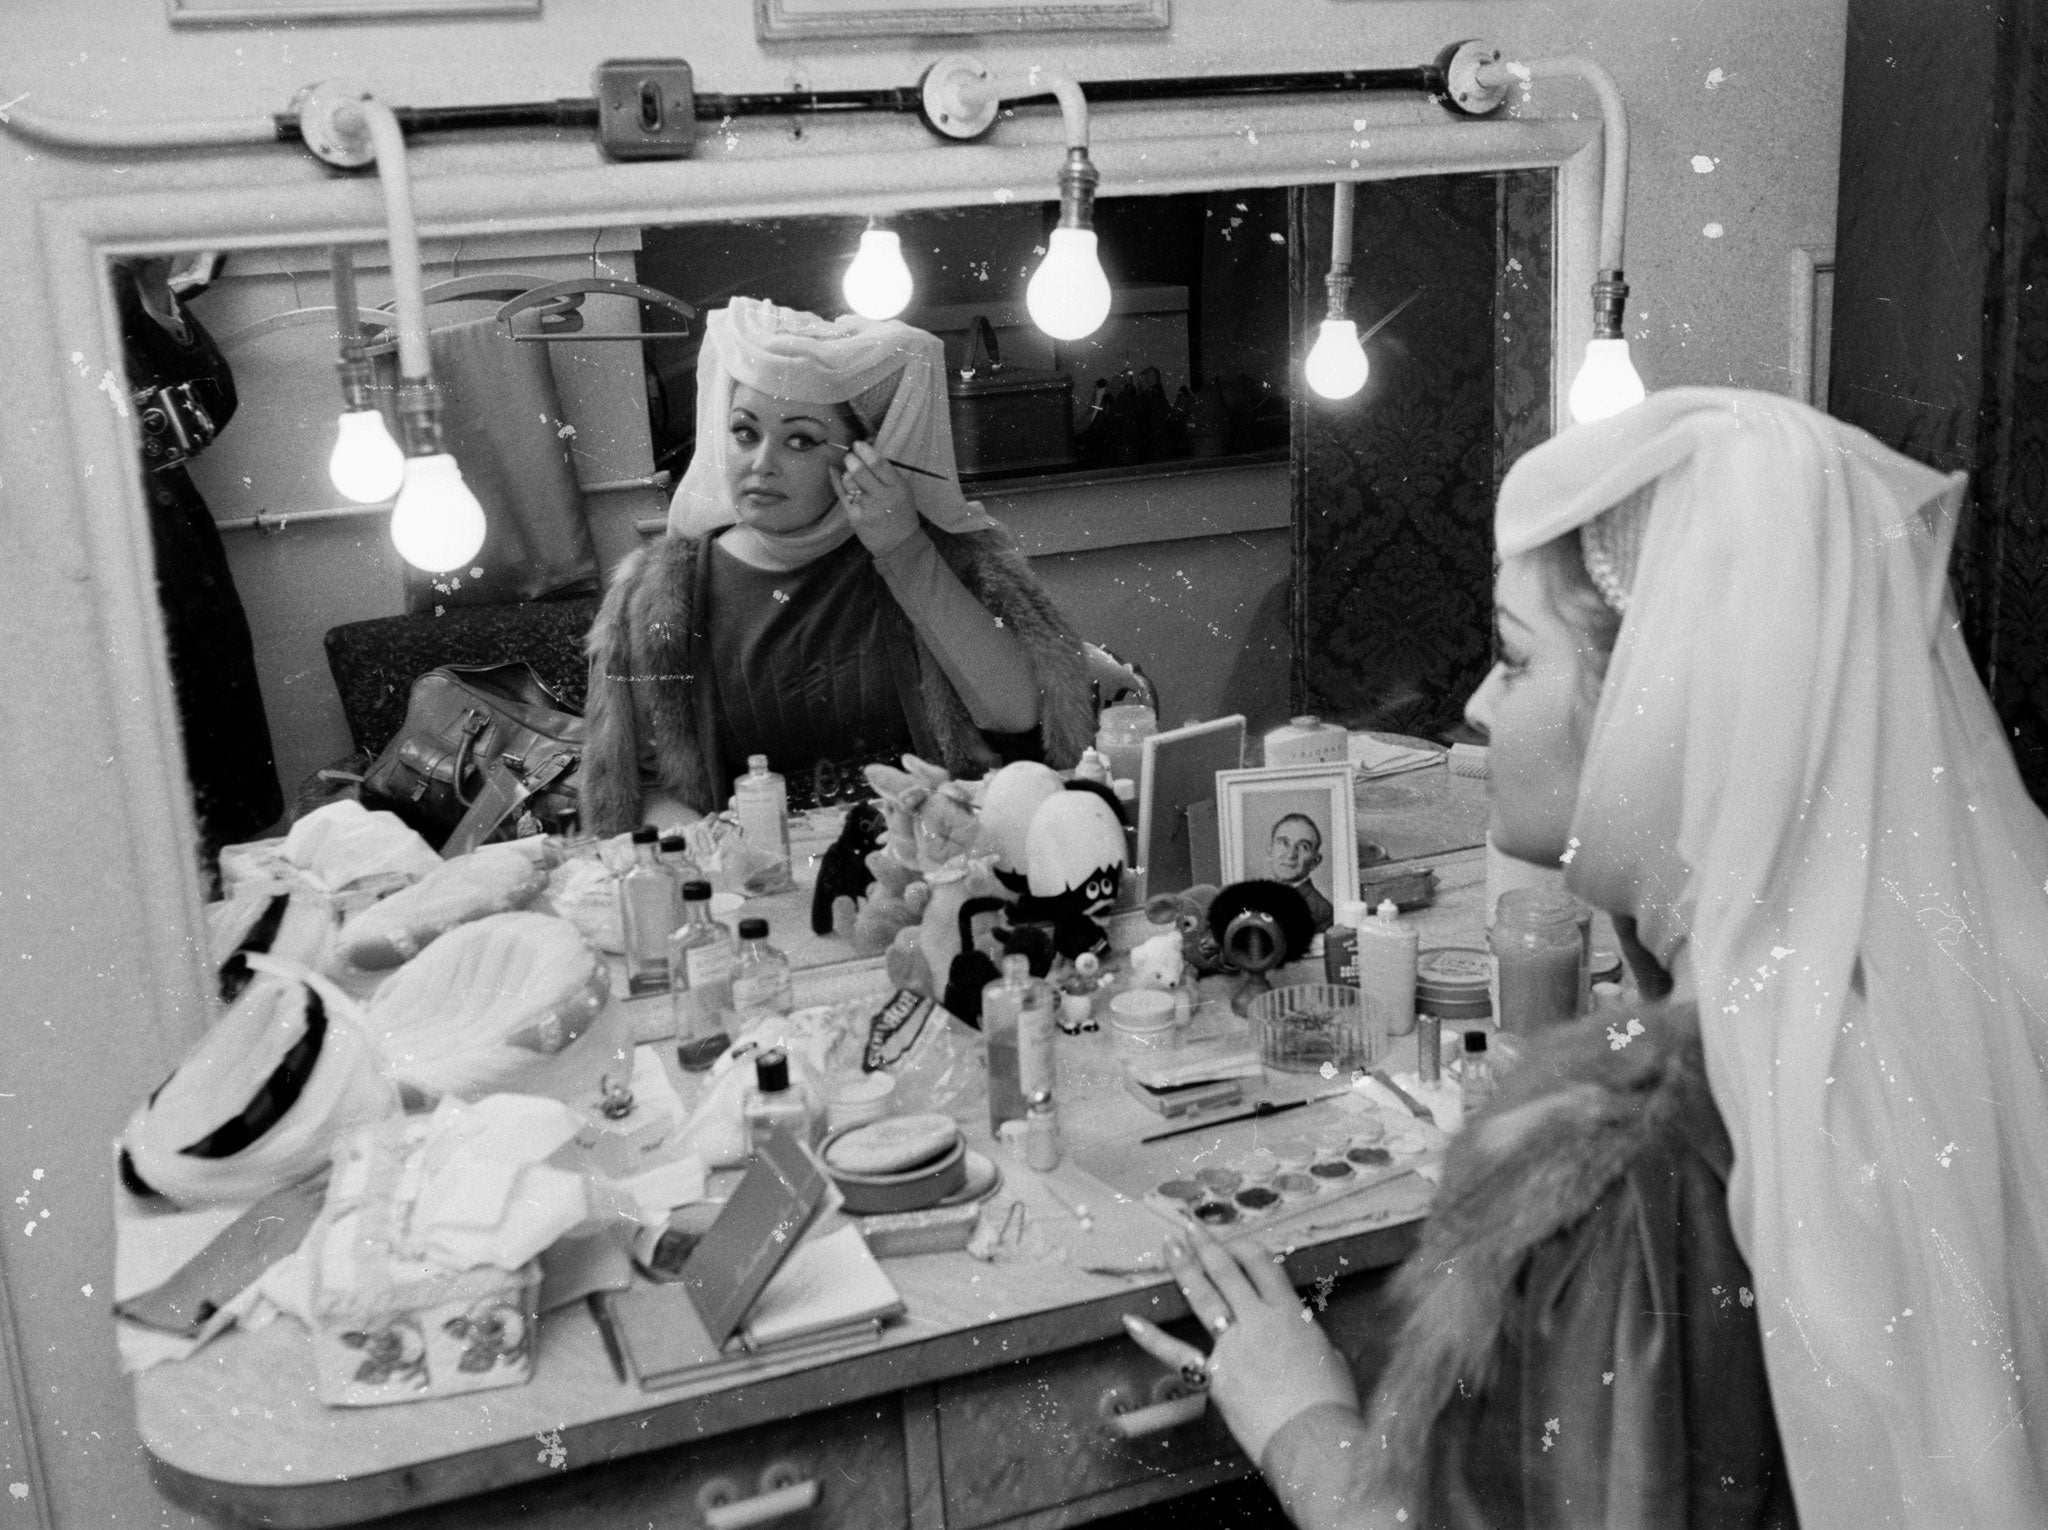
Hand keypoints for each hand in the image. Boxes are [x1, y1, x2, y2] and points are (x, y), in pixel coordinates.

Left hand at [836, 441, 917, 555]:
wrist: (899, 544)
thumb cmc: (902, 513)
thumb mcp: (903, 490)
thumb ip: (888, 473)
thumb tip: (868, 450)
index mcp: (897, 487)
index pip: (879, 464)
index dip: (866, 451)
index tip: (858, 444)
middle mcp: (882, 497)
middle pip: (861, 472)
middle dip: (852, 459)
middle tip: (850, 455)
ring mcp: (866, 508)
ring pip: (849, 482)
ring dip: (847, 473)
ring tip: (851, 473)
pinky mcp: (854, 517)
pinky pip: (842, 494)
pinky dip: (836, 480)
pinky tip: (833, 470)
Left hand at [1122, 1226, 1359, 1465]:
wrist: (1314, 1441)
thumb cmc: (1331, 1405)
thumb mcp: (1329, 1358)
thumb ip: (1306, 1339)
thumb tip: (1296, 1336)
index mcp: (1290, 1315)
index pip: (1263, 1265)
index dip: (1245, 1248)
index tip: (1233, 1242)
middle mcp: (1258, 1322)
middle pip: (1228, 1272)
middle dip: (1207, 1246)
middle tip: (1190, 1227)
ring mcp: (1233, 1347)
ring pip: (1203, 1298)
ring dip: (1184, 1269)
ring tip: (1169, 1246)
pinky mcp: (1216, 1377)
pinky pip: (1178, 1355)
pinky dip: (1152, 1339)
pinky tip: (1131, 1322)